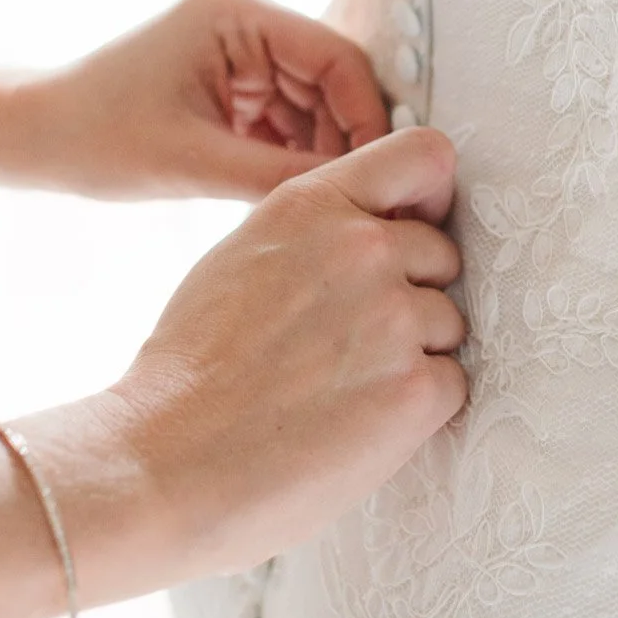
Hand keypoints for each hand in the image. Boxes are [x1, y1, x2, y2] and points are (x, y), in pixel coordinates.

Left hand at [12, 0, 390, 199]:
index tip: (381, 178)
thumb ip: (282, 175)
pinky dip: (294, 152)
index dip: (368, 118)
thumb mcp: (195, 163)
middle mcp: (248, 11)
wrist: (31, 135)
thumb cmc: (93, 139)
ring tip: (327, 206)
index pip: (337, 58)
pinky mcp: (234, 71)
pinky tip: (293, 192)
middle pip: (332, 79)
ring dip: (321, 152)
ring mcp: (242, 40)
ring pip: (316, 101)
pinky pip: (288, 111)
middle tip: (360, 204)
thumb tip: (360, 196)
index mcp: (239, 10)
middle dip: (345, 140)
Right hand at [104, 127, 466, 583]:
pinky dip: (417, 407)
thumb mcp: (244, 254)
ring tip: (341, 387)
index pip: (425, 155)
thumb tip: (378, 228)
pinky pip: (451, 383)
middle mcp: (363, 248)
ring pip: (448, 322)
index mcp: (313, 203)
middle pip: (441, 253)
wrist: (166, 462)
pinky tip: (356, 422)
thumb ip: (318, 228)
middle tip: (348, 341)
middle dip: (411, 293)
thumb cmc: (192, 369)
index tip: (417, 226)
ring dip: (414, 354)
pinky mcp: (416, 390)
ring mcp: (395, 318)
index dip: (430, 196)